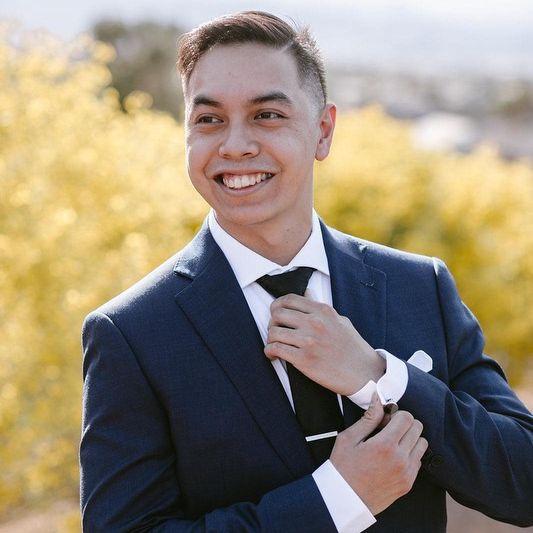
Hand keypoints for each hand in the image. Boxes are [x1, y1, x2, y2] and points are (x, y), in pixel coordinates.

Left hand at [264, 292, 384, 394]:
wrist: (365, 373)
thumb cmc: (353, 348)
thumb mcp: (340, 321)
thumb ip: (321, 307)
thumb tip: (307, 292)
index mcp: (323, 311)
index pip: (289, 299)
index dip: (277, 305)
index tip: (276, 313)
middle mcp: (315, 323)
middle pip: (278, 313)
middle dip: (272, 322)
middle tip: (275, 330)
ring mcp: (309, 341)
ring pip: (274, 332)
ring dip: (271, 338)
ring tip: (274, 344)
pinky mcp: (304, 360)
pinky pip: (276, 350)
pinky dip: (270, 352)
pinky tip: (273, 355)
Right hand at [330, 393, 427, 514]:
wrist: (344, 499)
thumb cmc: (343, 466)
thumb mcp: (349, 438)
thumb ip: (368, 418)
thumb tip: (377, 398)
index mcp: (384, 445)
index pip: (407, 418)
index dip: (396, 414)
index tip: (385, 419)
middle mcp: (400, 459)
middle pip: (417, 428)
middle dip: (404, 424)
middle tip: (389, 429)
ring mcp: (406, 473)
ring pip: (422, 444)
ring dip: (410, 438)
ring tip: (393, 443)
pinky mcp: (408, 483)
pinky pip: (419, 460)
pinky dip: (410, 454)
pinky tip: (393, 457)